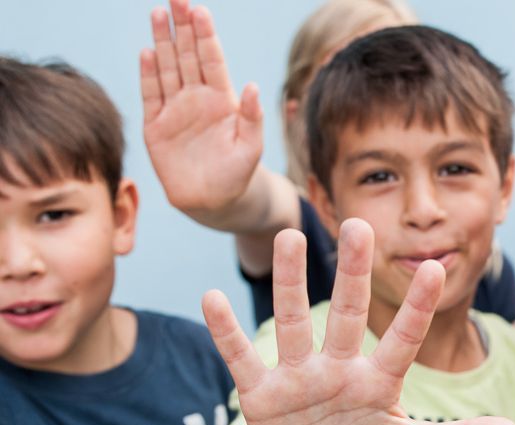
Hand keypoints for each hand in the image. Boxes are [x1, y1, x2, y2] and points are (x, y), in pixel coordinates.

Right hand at [140, 0, 262, 215]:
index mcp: (222, 100)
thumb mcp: (251, 148)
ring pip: (168, 68)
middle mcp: (197, 99)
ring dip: (163, 42)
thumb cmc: (238, 175)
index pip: (212, 61)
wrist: (214, 202)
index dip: (206, 36)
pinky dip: (148, 74)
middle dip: (183, 27)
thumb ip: (252, 118)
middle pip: (188, 56)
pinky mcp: (156, 126)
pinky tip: (148, 52)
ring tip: (158, 13)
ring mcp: (175, 110)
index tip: (199, 11)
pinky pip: (150, 95)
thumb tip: (252, 85)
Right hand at [202, 219, 514, 424]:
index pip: (401, 339)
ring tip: (292, 235)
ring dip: (290, 283)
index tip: (434, 267)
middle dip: (352, 274)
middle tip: (359, 225)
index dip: (416, 308)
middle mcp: (338, 367)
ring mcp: (297, 377)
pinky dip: (226, 332)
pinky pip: (241, 357)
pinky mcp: (260, 394)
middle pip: (346, 315)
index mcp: (377, 381)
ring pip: (293, 323)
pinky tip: (211, 297)